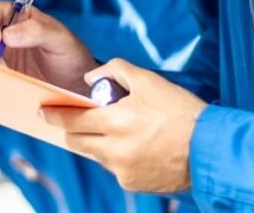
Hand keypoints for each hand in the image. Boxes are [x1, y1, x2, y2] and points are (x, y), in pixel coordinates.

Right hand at [0, 1, 98, 95]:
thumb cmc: (72, 55)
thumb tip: (7, 35)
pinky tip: (2, 86)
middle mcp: (6, 35)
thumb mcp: (60, 39)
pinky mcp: (4, 76)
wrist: (78, 85)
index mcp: (19, 17)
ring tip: (5, 76)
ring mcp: (3, 57)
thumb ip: (37, 31)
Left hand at [41, 59, 205, 192]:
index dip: (55, 115)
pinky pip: (114, 168)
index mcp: (115, 122)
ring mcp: (122, 170)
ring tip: (116, 129)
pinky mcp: (133, 183)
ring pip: (95, 155)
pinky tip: (135, 146)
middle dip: (71, 130)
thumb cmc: (180, 111)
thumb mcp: (148, 80)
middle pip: (76, 142)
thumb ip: (114, 70)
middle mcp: (114, 150)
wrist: (210, 148)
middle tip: (72, 120)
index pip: (72, 120)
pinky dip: (117, 156)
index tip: (44, 111)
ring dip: (96, 142)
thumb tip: (89, 78)